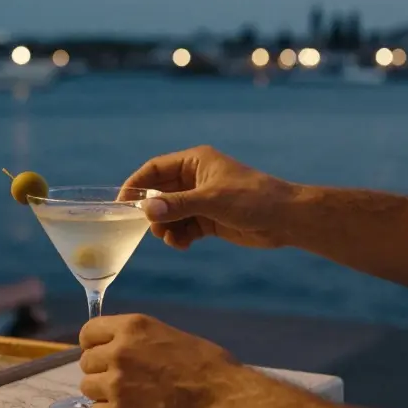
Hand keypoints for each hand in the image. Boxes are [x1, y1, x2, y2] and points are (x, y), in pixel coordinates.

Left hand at [78, 314, 247, 407]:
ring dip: (103, 394)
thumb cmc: (206, 365)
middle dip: (100, 371)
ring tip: (125, 399)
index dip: (92, 345)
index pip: (88, 332)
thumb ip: (139, 340)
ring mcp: (116, 384)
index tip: (101, 354)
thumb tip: (121, 347)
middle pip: (86, 362)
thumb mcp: (169, 335)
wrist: (221, 400)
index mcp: (131, 327)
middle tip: (120, 380)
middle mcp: (118, 352)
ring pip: (88, 388)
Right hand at [121, 145, 300, 248]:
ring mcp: (201, 200)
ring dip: (166, 227)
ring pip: (170, 213)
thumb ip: (177, 205)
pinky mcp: (209, 219)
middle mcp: (195, 178)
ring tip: (172, 239)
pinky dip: (179, 237)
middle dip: (153, 212)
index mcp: (195, 162)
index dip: (136, 184)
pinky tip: (183, 245)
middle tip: (153, 228)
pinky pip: (183, 227)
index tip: (122, 204)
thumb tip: (145, 211)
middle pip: (160, 193)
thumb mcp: (211, 200)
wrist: (285, 219)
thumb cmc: (252, 199)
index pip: (155, 169)